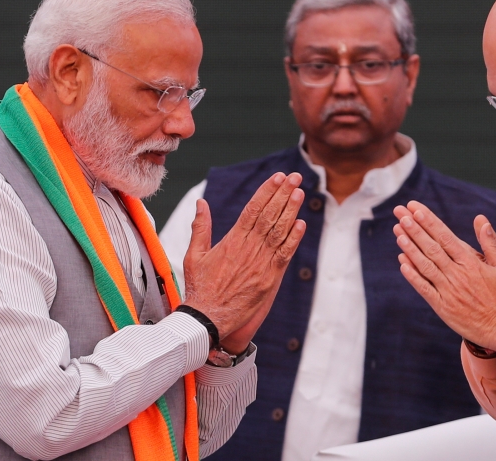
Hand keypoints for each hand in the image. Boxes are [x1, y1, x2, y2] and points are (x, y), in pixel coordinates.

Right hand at [182, 172, 306, 352]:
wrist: (207, 319)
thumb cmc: (199, 288)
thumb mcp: (194, 255)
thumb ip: (200, 227)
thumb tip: (201, 203)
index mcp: (232, 240)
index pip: (253, 209)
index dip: (267, 191)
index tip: (278, 177)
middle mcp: (248, 248)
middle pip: (269, 215)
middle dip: (283, 194)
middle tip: (294, 177)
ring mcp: (261, 263)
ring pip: (279, 231)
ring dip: (291, 211)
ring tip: (299, 192)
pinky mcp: (269, 278)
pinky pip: (285, 254)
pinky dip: (294, 239)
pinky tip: (301, 224)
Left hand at [393, 201, 495, 350]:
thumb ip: (489, 242)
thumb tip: (480, 219)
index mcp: (471, 263)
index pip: (445, 237)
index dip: (429, 222)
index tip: (415, 209)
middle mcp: (457, 274)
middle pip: (431, 247)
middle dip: (414, 228)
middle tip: (400, 213)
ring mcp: (448, 290)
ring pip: (425, 265)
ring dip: (410, 247)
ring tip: (398, 231)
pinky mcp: (442, 306)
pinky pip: (424, 288)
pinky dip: (412, 275)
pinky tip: (402, 262)